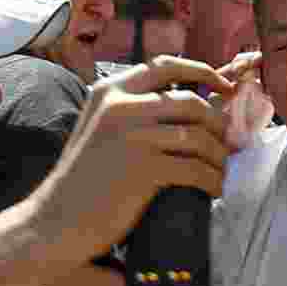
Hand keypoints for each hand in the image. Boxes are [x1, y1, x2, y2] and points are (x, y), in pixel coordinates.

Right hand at [32, 56, 234, 258]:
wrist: (58, 220)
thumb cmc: (87, 177)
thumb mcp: (103, 127)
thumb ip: (136, 108)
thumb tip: (192, 101)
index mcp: (110, 90)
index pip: (167, 66)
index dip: (204, 72)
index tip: (226, 88)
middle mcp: (120, 106)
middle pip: (192, 102)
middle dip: (218, 124)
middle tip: (227, 145)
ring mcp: (133, 136)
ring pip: (200, 136)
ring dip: (219, 157)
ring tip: (219, 172)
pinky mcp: (144, 169)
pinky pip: (196, 169)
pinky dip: (212, 181)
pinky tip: (213, 190)